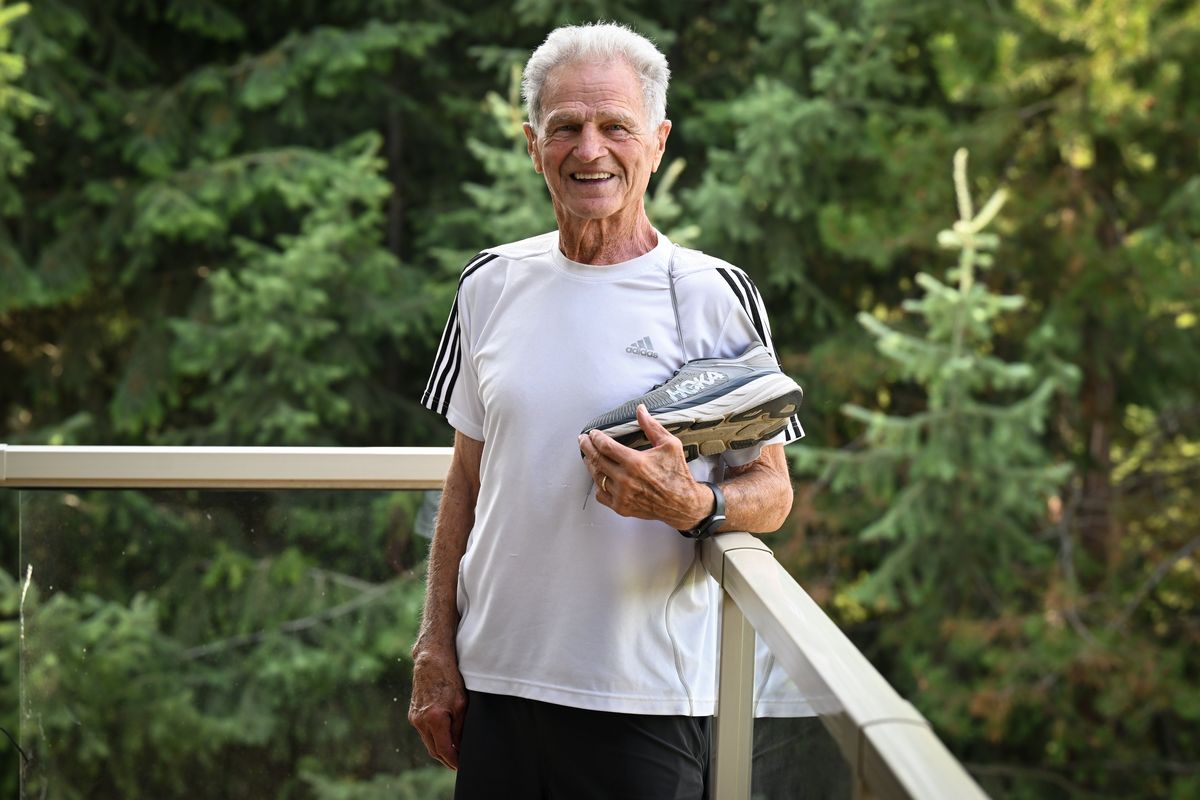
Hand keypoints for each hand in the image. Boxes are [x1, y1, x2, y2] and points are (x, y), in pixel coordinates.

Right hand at [408, 649, 466, 768]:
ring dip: (440, 750)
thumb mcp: (461, 703)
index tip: (462, 766)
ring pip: (428, 742)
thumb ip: (460, 727)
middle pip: (434, 750)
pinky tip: (444, 738)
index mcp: (434, 719)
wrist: (431, 660)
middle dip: (447, 759)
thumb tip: (461, 745)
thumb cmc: (449, 678)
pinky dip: (433, 738)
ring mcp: (414, 718)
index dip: (454, 761)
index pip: (445, 750)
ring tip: (454, 753)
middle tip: (459, 764)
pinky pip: (424, 732)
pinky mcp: (412, 714)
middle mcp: (420, 721)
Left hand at [578, 404, 710, 529]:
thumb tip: (640, 410)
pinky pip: (601, 494)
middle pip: (596, 460)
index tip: (593, 433)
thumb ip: (651, 426)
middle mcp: (625, 479)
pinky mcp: (621, 507)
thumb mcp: (669, 444)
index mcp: (635, 462)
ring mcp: (621, 494)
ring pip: (597, 477)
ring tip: (588, 456)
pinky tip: (599, 476)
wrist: (682, 503)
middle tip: (583, 440)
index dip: (596, 438)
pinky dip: (598, 484)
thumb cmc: (677, 474)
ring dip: (590, 464)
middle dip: (587, 447)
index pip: (605, 446)